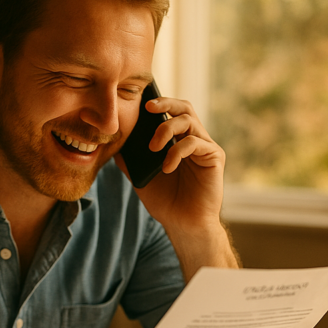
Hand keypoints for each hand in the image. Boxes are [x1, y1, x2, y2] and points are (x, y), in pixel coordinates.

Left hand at [114, 95, 237, 275]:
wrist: (183, 224)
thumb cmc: (166, 202)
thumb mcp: (140, 176)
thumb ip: (130, 159)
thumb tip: (113, 142)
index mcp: (179, 141)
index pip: (171, 112)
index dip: (159, 103)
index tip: (140, 103)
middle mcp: (195, 140)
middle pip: (185, 108)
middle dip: (166, 102)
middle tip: (148, 108)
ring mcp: (206, 147)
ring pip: (189, 121)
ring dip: (166, 129)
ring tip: (153, 149)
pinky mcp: (215, 157)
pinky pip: (195, 142)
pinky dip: (176, 151)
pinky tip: (166, 167)